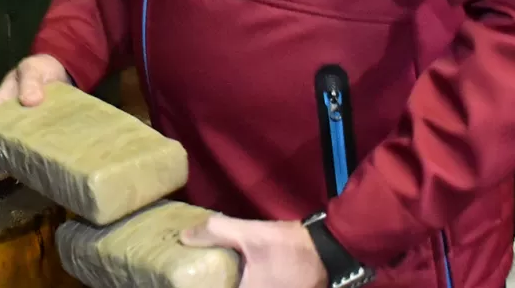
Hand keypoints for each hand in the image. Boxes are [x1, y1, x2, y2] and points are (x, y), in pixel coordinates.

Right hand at [0, 54, 69, 163]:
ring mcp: (22, 129)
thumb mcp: (32, 69)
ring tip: (29, 169)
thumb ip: (30, 82)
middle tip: (11, 170)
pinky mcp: (39, 134)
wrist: (61, 70)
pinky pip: (33, 149)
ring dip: (17, 160)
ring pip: (13, 150)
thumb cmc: (39, 69)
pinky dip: (35, 158)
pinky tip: (46, 164)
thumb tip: (30, 101)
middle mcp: (6, 121)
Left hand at [181, 215, 324, 287]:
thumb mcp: (250, 234)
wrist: (329, 251)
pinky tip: (238, 276)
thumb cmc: (289, 246)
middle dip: (219, 283)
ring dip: (229, 282)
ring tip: (217, 275)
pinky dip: (245, 283)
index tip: (191, 282)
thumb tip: (184, 236)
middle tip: (202, 276)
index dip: (202, 286)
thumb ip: (215, 232)